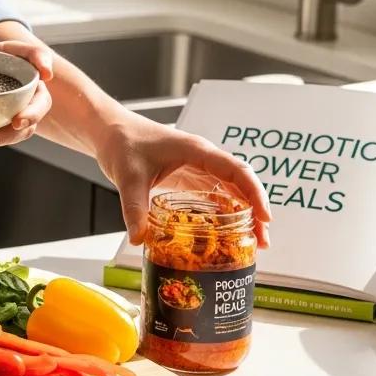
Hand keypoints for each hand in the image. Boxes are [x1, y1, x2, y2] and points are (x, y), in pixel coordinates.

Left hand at [96, 114, 271, 247]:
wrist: (111, 133)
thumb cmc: (122, 144)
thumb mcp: (128, 178)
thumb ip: (134, 208)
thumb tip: (139, 239)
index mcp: (196, 152)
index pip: (236, 171)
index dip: (254, 194)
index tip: (265, 218)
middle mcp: (203, 159)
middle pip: (240, 184)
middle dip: (255, 211)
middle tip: (261, 241)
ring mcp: (197, 168)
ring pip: (229, 191)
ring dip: (243, 214)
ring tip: (251, 243)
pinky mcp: (188, 178)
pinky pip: (213, 195)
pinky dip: (224, 212)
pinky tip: (227, 232)